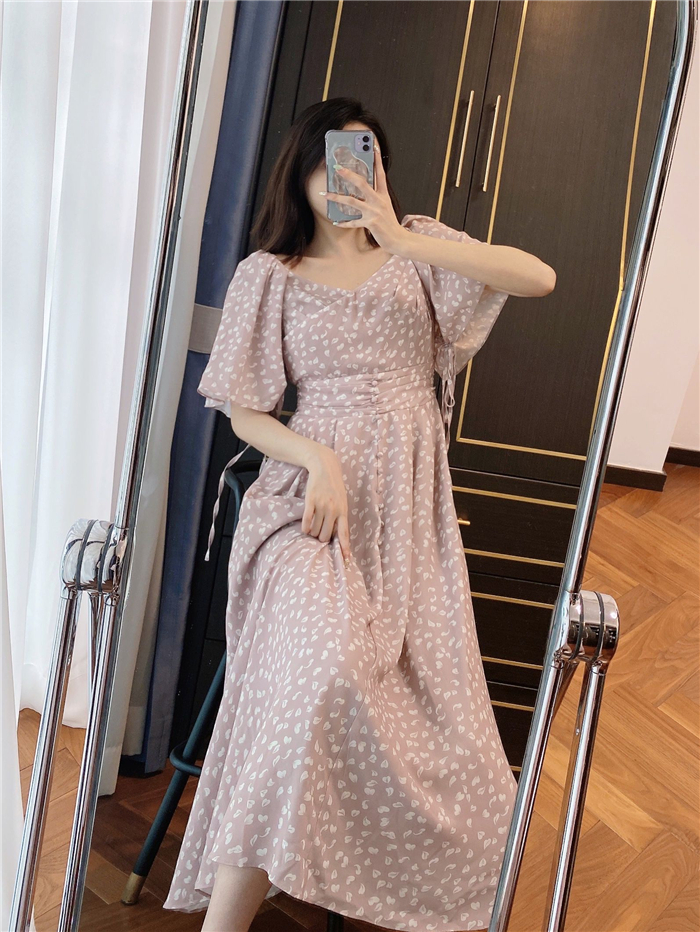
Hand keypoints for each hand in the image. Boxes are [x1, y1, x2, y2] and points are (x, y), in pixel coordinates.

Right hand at [302, 445, 351, 566]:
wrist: (324, 467)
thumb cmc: (334, 486)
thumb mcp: (342, 501)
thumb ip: (340, 516)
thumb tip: (337, 535)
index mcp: (343, 511)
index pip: (344, 533)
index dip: (344, 547)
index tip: (345, 559)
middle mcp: (333, 510)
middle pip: (325, 535)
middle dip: (321, 538)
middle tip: (318, 535)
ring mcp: (322, 506)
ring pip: (315, 530)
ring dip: (312, 533)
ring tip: (312, 529)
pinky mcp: (311, 501)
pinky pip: (306, 521)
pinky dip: (305, 528)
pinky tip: (304, 528)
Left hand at [324, 141, 405, 252]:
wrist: (398, 239)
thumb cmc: (389, 223)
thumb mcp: (385, 206)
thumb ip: (376, 196)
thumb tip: (362, 188)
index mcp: (383, 194)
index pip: (380, 173)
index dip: (377, 159)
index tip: (373, 145)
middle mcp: (379, 200)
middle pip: (362, 183)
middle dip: (348, 175)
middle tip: (337, 168)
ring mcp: (374, 211)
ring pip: (352, 201)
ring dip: (336, 197)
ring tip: (324, 194)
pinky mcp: (371, 223)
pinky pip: (353, 222)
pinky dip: (344, 223)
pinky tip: (336, 222)